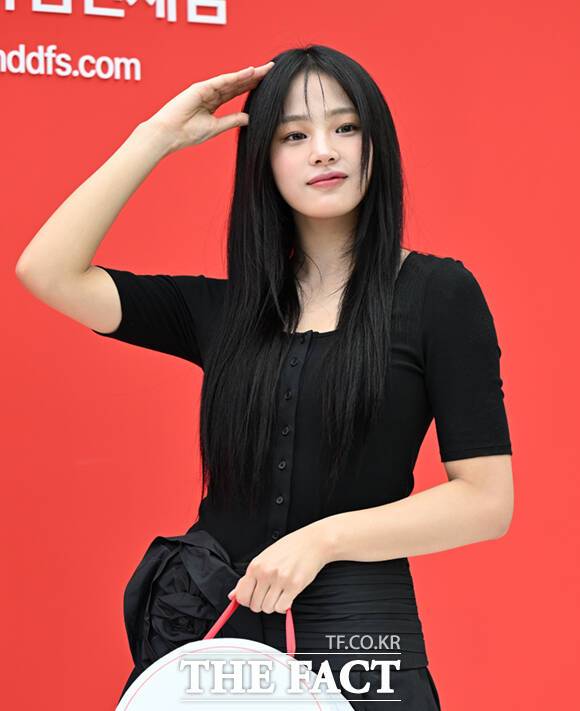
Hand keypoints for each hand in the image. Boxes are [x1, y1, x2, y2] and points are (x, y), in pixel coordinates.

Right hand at [141, 61, 274, 153]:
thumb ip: (231, 120)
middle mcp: (210, 93)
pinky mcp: (200, 88)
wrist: (168, 135)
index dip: (251, 86)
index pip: (236, 91)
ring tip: (265, 70)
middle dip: (254, 77)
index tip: (267, 83)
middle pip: (236, 83)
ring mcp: (205, 89)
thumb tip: (248, 118)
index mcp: (213, 103)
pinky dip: (236, 77)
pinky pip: (222, 81)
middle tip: (271, 69)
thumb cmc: (187, 133)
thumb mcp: (215, 127)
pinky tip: (249, 73)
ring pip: (231, 80)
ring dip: (249, 74)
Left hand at [226, 525, 330, 614]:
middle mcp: (266, 573)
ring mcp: (281, 579)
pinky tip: (287, 596)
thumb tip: (233, 595)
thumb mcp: (264, 558)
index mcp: (256, 565)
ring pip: (269, 608)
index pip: (242, 596)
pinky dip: (284, 606)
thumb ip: (247, 578)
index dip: (246, 601)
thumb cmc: (288, 548)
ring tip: (279, 593)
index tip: (252, 598)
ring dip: (273, 605)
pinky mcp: (295, 585)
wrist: (312, 542)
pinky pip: (282, 607)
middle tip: (269, 594)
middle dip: (261, 604)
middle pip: (255, 605)